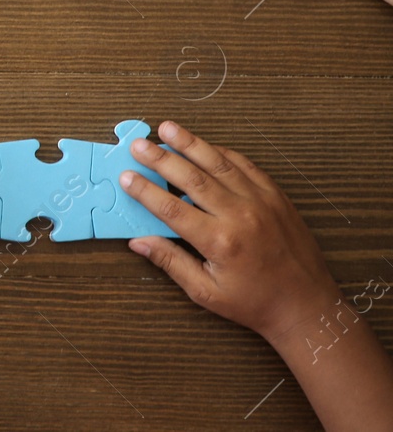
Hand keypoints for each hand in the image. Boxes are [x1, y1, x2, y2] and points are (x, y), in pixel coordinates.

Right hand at [122, 122, 339, 341]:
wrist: (307, 306)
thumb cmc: (255, 303)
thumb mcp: (206, 292)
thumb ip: (171, 262)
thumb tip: (137, 242)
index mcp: (219, 241)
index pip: (171, 207)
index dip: (145, 190)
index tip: (126, 176)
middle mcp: (239, 215)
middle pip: (191, 177)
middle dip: (160, 158)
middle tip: (138, 145)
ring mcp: (261, 201)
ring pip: (218, 163)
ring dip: (190, 143)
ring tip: (167, 128)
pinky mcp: (276, 196)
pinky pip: (245, 165)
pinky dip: (222, 152)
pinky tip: (204, 145)